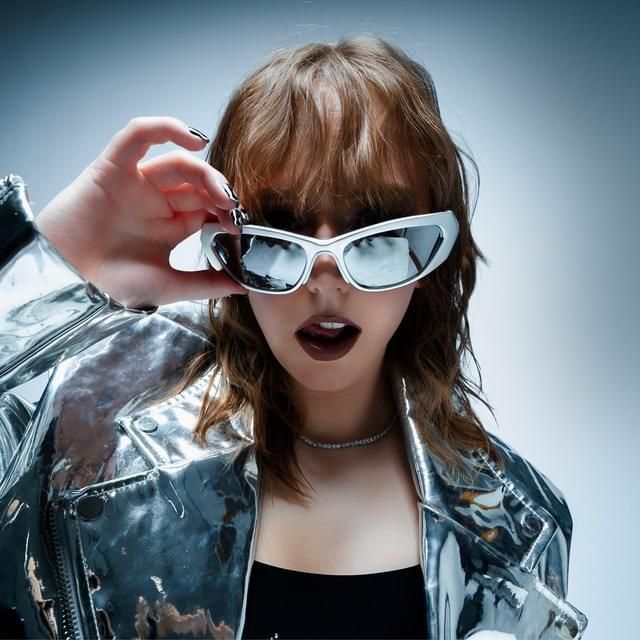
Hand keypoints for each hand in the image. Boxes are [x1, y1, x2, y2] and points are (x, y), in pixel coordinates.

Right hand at [35, 116, 246, 307]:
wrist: (68, 281)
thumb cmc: (111, 285)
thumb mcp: (168, 286)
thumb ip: (206, 283)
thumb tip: (244, 285)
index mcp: (172, 226)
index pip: (209, 206)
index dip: (228, 211)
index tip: (241, 226)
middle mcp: (157, 202)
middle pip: (199, 183)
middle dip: (222, 193)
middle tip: (235, 210)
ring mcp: (137, 183)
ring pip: (178, 162)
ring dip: (206, 172)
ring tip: (223, 193)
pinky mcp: (113, 167)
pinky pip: (137, 136)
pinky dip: (164, 128)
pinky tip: (194, 137)